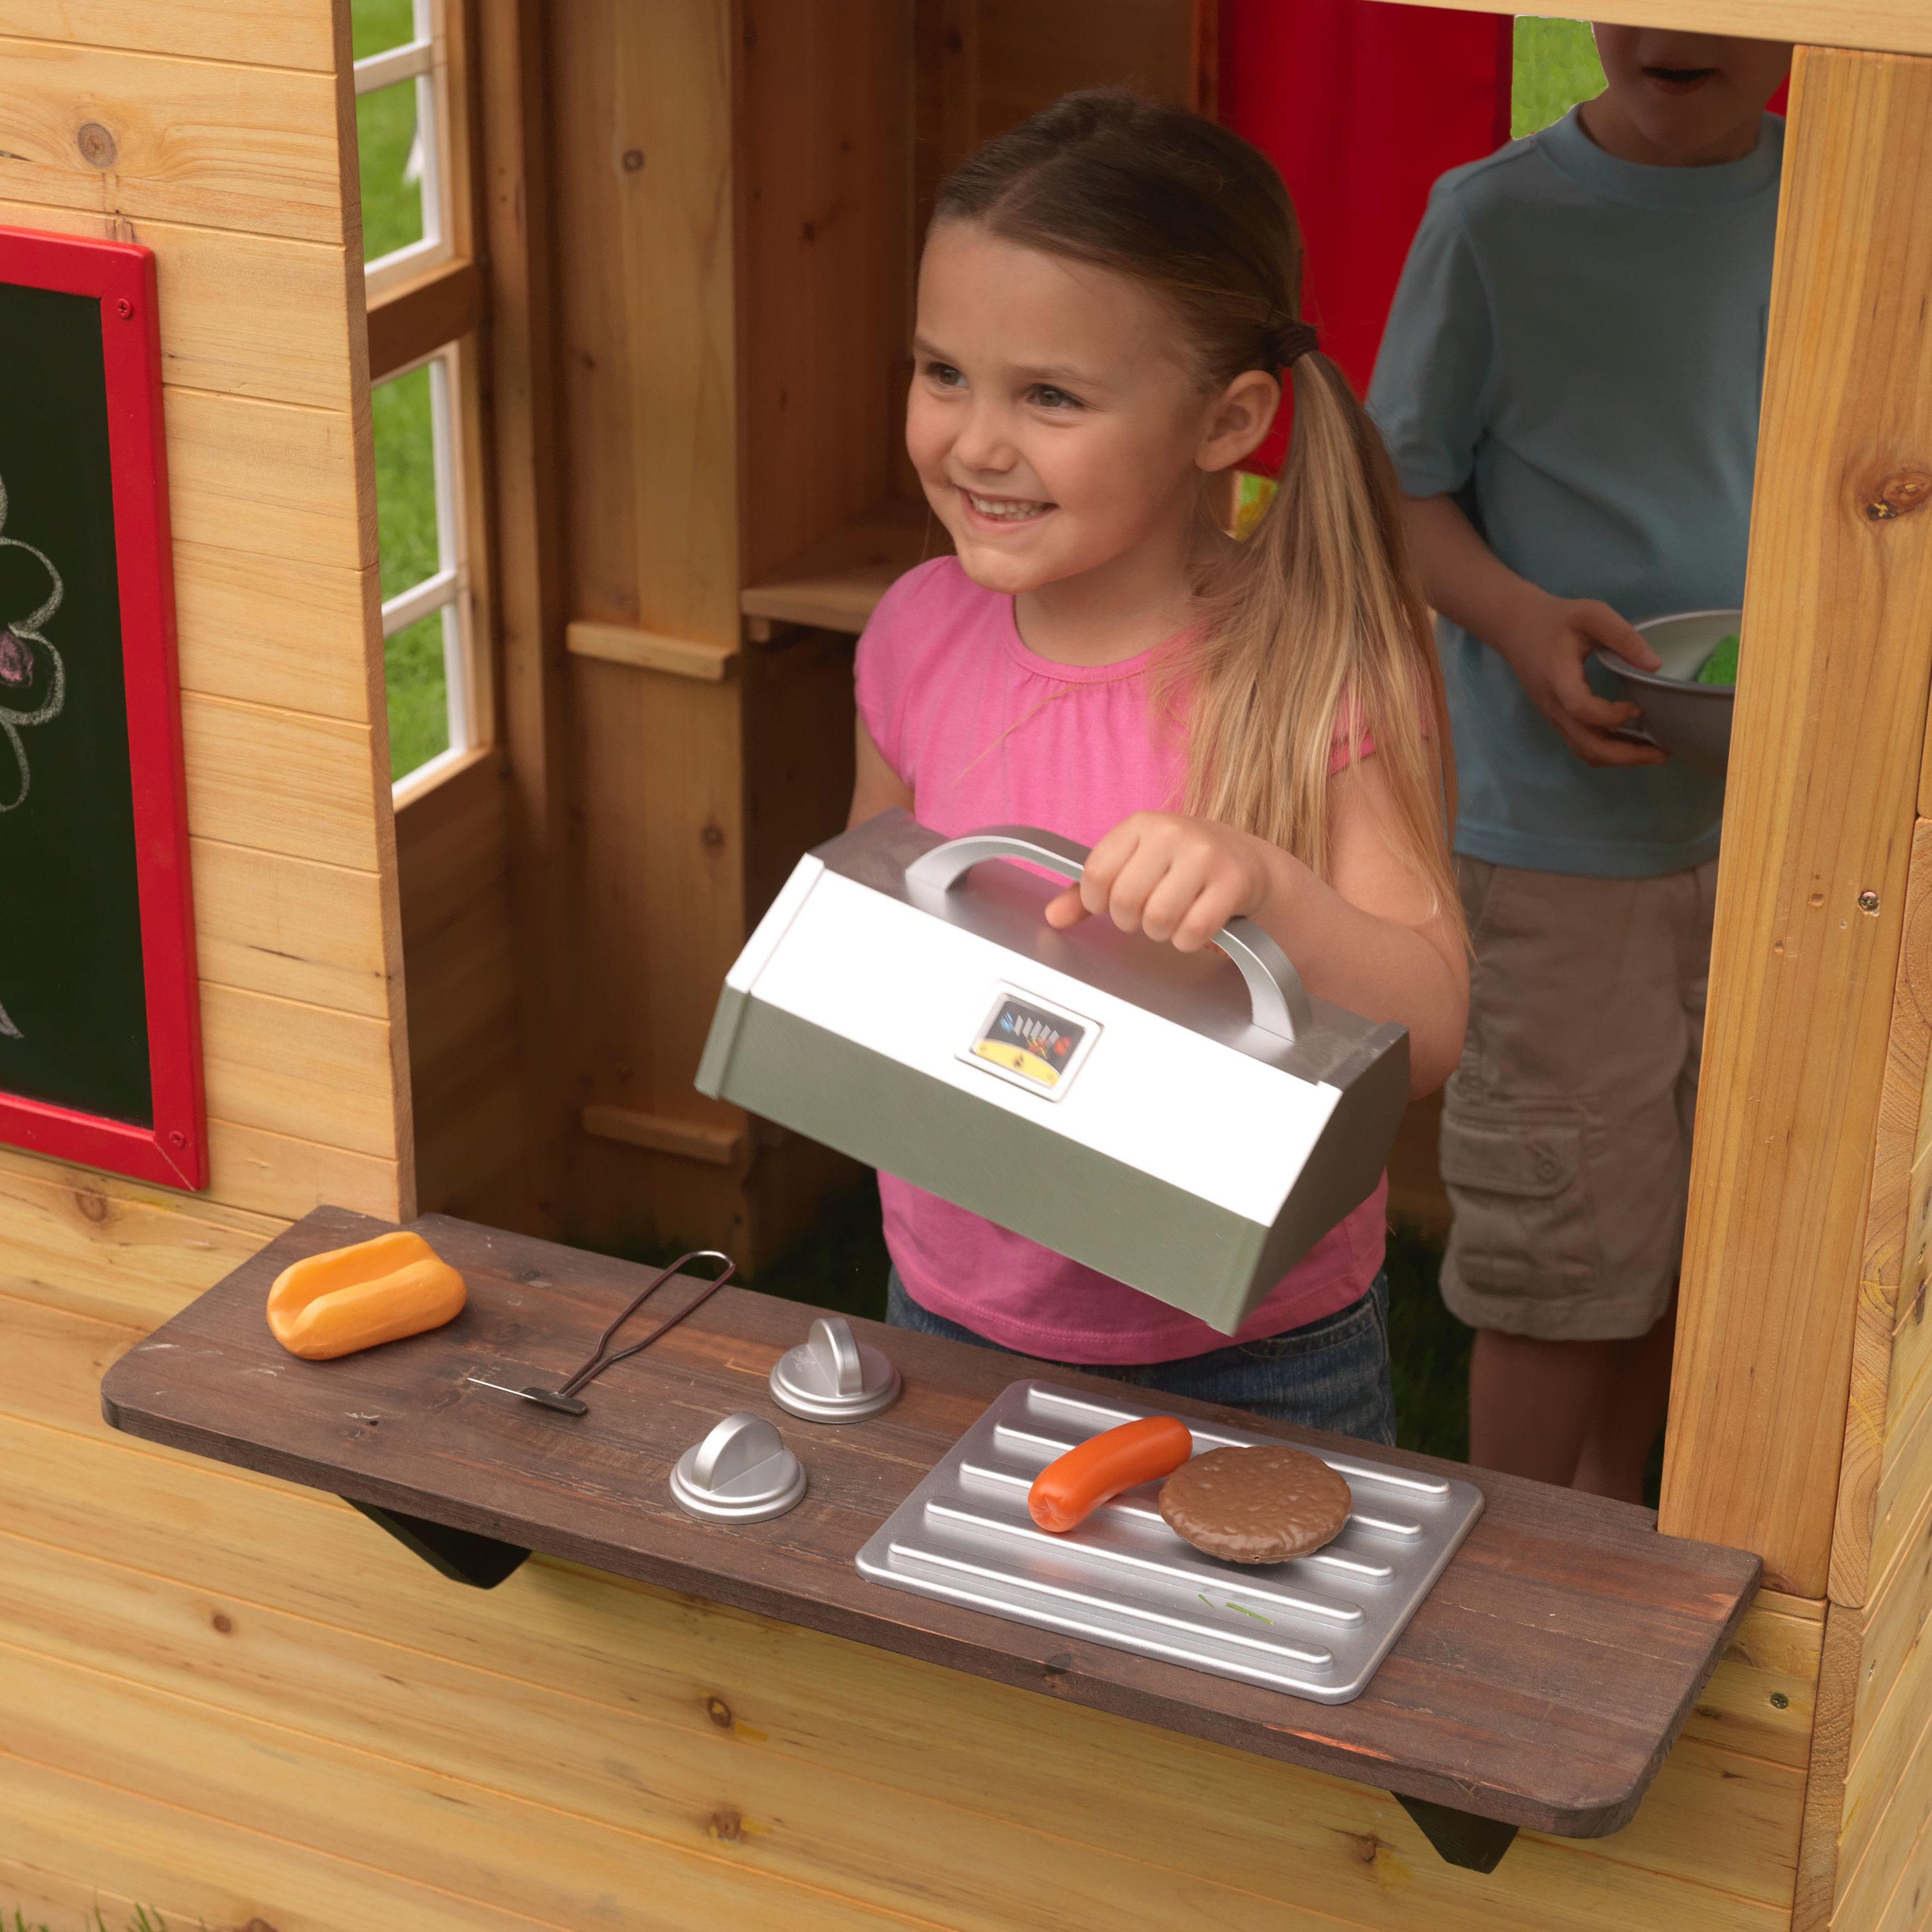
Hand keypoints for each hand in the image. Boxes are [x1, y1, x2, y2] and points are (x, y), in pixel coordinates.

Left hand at [1044, 813, 1275, 950]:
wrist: (1249, 862)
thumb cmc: (1181, 866)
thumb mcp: (1135, 865)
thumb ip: (1088, 892)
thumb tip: (1053, 917)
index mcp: (1142, 824)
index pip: (1096, 873)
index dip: (1096, 902)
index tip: (1110, 904)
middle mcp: (1173, 833)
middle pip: (1125, 901)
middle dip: (1131, 921)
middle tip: (1146, 915)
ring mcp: (1206, 856)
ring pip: (1158, 919)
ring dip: (1160, 933)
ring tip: (1171, 918)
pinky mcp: (1233, 883)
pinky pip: (1192, 931)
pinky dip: (1187, 940)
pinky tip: (1194, 927)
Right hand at [1491, 590, 1666, 768]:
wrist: (1517, 629)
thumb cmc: (1556, 619)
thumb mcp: (1591, 614)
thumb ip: (1622, 635)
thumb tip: (1655, 665)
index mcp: (1557, 677)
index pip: (1579, 707)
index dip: (1609, 715)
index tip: (1638, 709)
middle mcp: (1553, 705)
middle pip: (1585, 745)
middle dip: (1626, 755)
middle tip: (1663, 752)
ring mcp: (1554, 717)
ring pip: (1585, 751)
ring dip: (1620, 759)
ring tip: (1654, 752)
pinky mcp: (1559, 720)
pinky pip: (1583, 745)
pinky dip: (1610, 751)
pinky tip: (1633, 743)